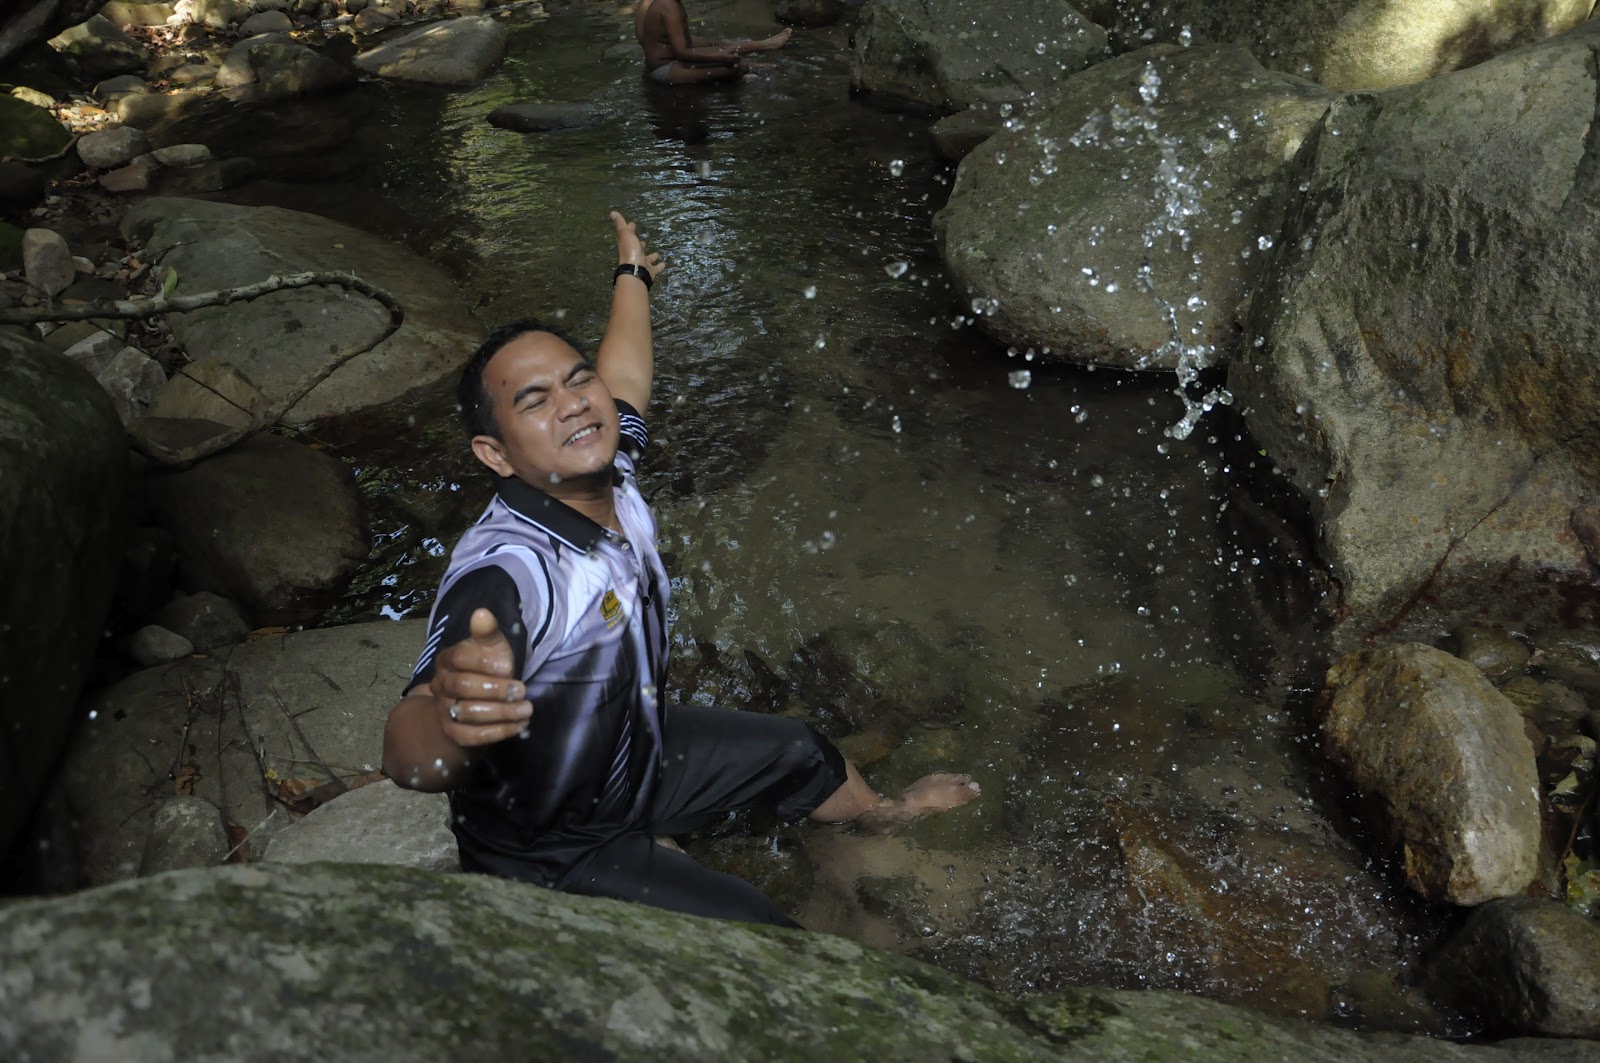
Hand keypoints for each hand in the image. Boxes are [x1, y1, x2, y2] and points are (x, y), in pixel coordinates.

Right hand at [428, 608, 531, 746]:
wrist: (473, 702)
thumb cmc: (487, 669)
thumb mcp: (491, 648)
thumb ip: (487, 633)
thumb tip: (482, 612)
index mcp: (447, 659)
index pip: (459, 658)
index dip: (483, 662)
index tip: (509, 667)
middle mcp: (440, 684)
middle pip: (462, 687)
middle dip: (496, 690)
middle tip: (522, 691)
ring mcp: (443, 710)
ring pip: (468, 713)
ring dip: (501, 713)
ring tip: (526, 709)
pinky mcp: (453, 733)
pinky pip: (472, 736)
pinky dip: (498, 732)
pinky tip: (520, 725)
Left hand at [611, 210, 664, 283]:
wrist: (636, 271)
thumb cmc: (631, 251)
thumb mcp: (625, 234)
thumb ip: (621, 224)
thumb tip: (612, 212)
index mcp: (628, 245)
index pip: (628, 235)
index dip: (629, 229)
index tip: (632, 224)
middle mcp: (634, 255)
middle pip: (637, 248)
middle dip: (640, 245)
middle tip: (644, 242)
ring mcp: (642, 264)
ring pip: (647, 259)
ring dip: (652, 256)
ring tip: (657, 254)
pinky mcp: (649, 271)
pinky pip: (655, 268)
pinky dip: (659, 266)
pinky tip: (664, 264)